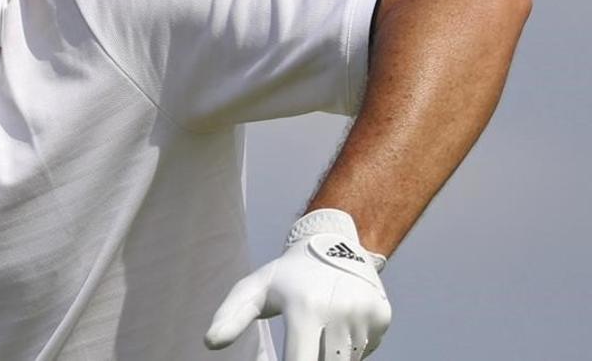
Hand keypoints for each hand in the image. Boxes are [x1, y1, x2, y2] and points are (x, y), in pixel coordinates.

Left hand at [204, 209, 391, 359]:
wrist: (335, 243)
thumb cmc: (287, 275)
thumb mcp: (254, 289)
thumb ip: (231, 316)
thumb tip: (209, 343)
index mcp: (306, 307)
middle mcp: (340, 311)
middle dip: (310, 357)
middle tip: (301, 333)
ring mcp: (365, 315)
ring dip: (328, 354)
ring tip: (319, 326)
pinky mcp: (382, 317)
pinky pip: (363, 352)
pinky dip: (349, 347)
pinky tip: (339, 322)